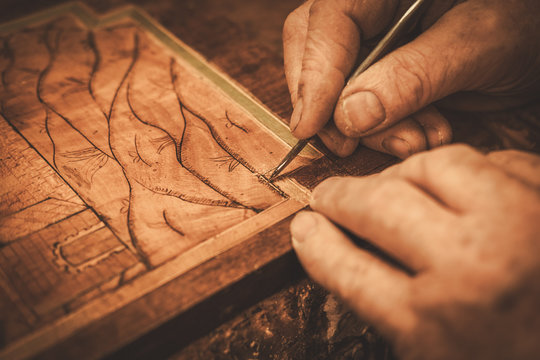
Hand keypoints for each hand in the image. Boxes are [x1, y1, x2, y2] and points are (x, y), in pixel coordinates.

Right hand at [283, 0, 539, 157]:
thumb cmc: (526, 24)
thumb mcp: (477, 45)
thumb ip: (413, 76)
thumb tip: (349, 115)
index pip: (328, 22)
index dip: (313, 76)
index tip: (308, 127)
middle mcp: (372, 9)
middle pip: (315, 51)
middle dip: (331, 106)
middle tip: (346, 145)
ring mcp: (375, 40)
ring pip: (336, 85)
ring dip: (369, 127)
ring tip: (414, 141)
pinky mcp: (384, 70)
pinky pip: (362, 105)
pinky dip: (386, 130)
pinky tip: (422, 135)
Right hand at [290, 144, 539, 359]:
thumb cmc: (512, 354)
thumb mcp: (438, 352)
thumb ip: (387, 306)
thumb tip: (336, 250)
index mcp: (436, 326)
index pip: (345, 266)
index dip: (315, 242)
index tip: (303, 226)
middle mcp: (477, 267)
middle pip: (377, 205)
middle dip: (340, 198)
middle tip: (329, 197)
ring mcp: (525, 223)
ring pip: (435, 167)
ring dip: (404, 175)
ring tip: (395, 188)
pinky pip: (495, 161)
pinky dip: (468, 172)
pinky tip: (460, 192)